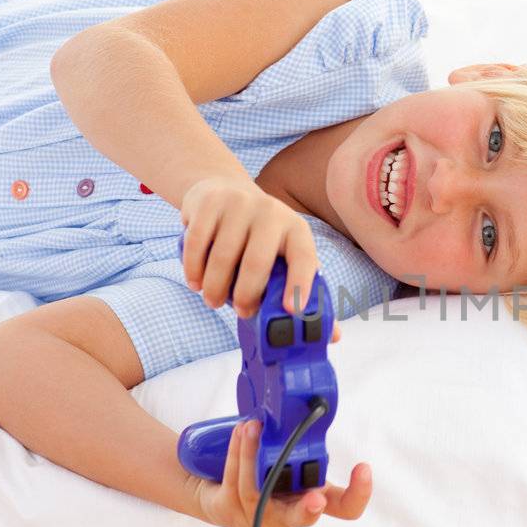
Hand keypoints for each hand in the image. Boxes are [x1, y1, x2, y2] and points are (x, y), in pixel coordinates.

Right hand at [179, 177, 319, 318]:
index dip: (300, 285)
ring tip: (212, 301)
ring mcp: (239, 204)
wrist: (225, 190)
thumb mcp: (284, 254)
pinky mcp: (209, 202)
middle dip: (246, 295)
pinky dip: (193, 269)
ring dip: (214, 287)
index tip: (292, 311)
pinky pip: (197, 243)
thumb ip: (304, 290)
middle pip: (257, 262)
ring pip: (222, 256)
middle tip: (240, 312)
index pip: (304, 258)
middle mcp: (271, 213)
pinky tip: (195, 282)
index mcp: (296, 230)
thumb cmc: (260, 236)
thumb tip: (333, 336)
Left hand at [191, 419, 372, 526]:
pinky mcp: (231, 511)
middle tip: (316, 498)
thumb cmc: (261, 471)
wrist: (217, 491)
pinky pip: (235, 482)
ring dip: (254, 454)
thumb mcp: (287, 453)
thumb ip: (301, 435)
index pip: (344, 506)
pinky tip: (240, 432)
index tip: (362, 468)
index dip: (358, 494)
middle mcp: (288, 512)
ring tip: (253, 425)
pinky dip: (237, 454)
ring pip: (257, 491)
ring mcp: (258, 516)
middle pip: (302, 517)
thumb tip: (310, 394)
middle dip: (309, 509)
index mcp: (310, 497)